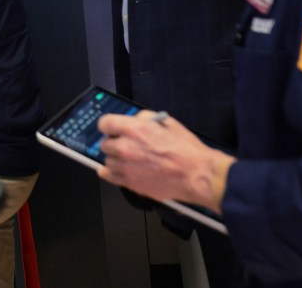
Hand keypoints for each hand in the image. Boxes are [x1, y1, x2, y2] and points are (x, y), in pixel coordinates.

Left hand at [97, 110, 235, 213]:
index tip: (113, 129)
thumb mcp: (167, 122)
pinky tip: (117, 169)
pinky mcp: (129, 182)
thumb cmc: (186, 150)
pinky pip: (107, 175)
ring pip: (107, 160)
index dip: (110, 125)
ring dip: (115, 158)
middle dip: (114, 142)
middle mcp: (125, 147)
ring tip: (130, 159)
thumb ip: (144, 118)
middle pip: (104, 143)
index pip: (104, 123)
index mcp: (133, 129)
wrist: (196, 174)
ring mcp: (125, 166)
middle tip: (126, 145)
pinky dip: (110, 172)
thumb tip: (133, 120)